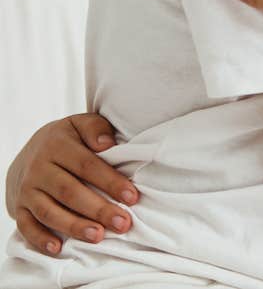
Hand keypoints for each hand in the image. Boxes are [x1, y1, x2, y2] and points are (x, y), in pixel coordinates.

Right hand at [7, 114, 137, 254]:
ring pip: (49, 212)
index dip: (110, 181)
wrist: (28, 152)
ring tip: (98, 236)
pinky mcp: (18, 208)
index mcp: (58, 145)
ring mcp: (27, 190)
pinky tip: (58, 249)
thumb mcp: (80, 124)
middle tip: (122, 223)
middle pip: (70, 192)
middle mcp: (39, 168)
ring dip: (74, 226)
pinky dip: (40, 239)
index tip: (132, 196)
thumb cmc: (66, 139)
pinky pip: (26, 226)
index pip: (87, 165)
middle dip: (98, 209)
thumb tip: (107, 144)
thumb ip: (96, 128)